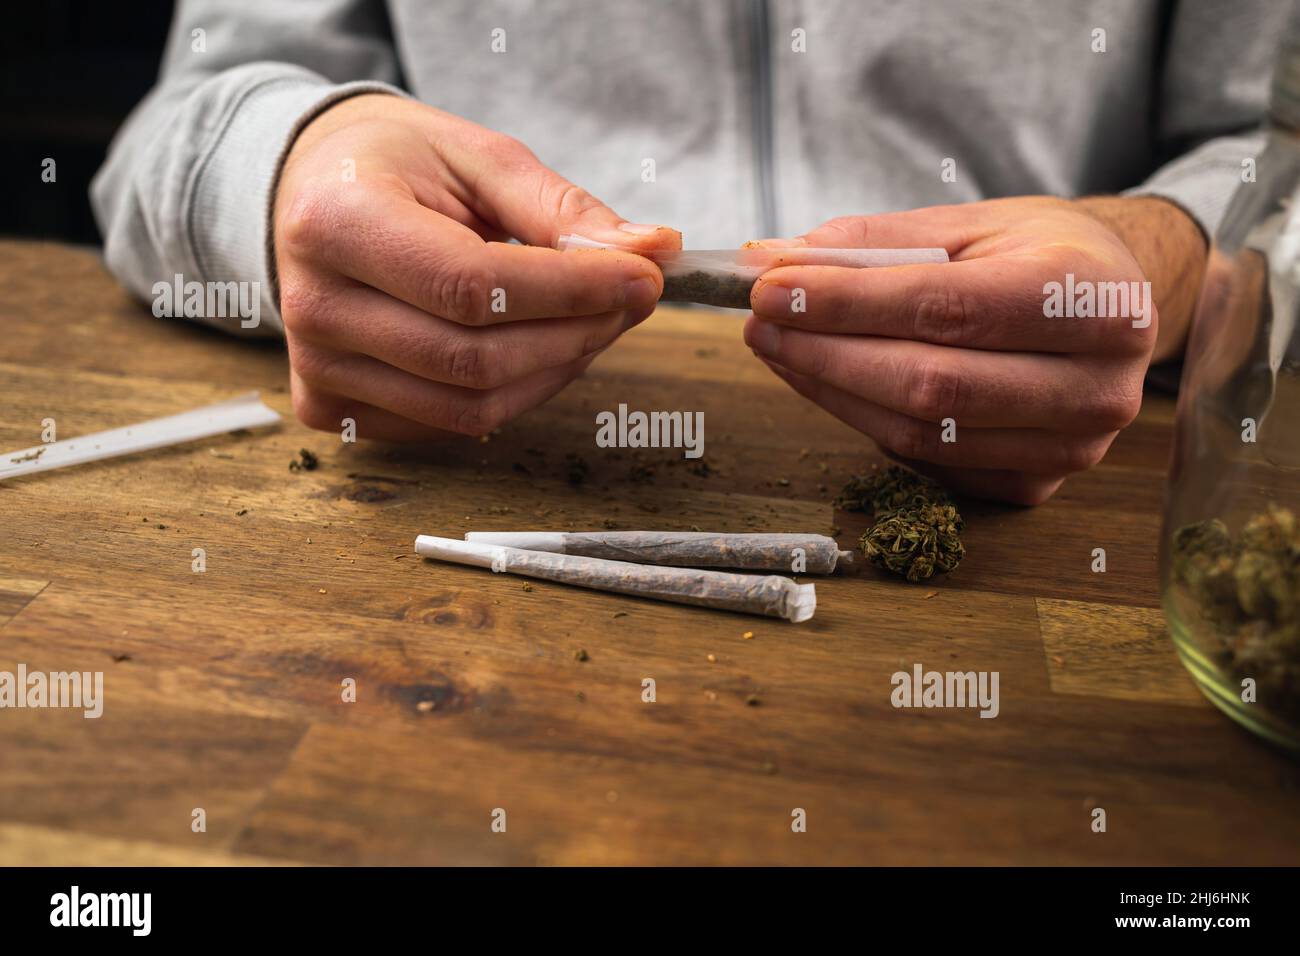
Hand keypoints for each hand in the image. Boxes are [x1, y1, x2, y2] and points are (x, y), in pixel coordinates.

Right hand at [273, 94, 679, 439]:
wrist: (309, 194)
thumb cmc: (397, 166)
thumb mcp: (479, 158)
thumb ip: (562, 210)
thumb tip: (655, 251)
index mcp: (336, 221)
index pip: (470, 286)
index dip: (569, 292)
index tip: (644, 277)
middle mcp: (313, 306)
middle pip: (475, 359)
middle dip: (577, 333)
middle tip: (633, 298)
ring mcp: (317, 368)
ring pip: (471, 407)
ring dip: (556, 369)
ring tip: (594, 320)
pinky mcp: (331, 407)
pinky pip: (449, 424)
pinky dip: (516, 392)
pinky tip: (537, 345)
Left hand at [743, 197, 1181, 504]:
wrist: (1114, 305)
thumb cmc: (1040, 255)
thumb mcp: (969, 224)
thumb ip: (874, 244)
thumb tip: (769, 261)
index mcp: (1093, 297)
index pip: (946, 309)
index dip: (847, 304)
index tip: (770, 288)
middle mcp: (1095, 383)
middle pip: (930, 385)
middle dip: (826, 353)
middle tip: (761, 323)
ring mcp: (1071, 447)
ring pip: (921, 433)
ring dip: (832, 392)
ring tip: (781, 348)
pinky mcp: (1035, 485)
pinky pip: (928, 462)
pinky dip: (866, 421)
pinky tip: (829, 382)